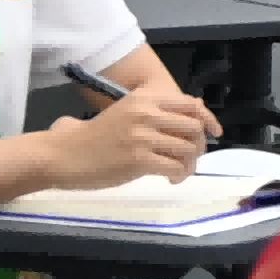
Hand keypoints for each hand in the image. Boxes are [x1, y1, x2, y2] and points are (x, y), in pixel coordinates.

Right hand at [39, 83, 218, 187]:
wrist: (64, 155)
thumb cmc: (94, 137)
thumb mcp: (126, 113)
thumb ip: (155, 111)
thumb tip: (195, 113)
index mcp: (144, 99)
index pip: (190, 104)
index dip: (208, 119)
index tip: (215, 132)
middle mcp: (146, 113)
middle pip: (193, 127)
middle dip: (199, 145)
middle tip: (190, 158)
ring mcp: (142, 136)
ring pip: (187, 149)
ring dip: (190, 164)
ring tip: (179, 171)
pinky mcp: (138, 160)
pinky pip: (174, 167)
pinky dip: (179, 175)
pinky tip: (170, 179)